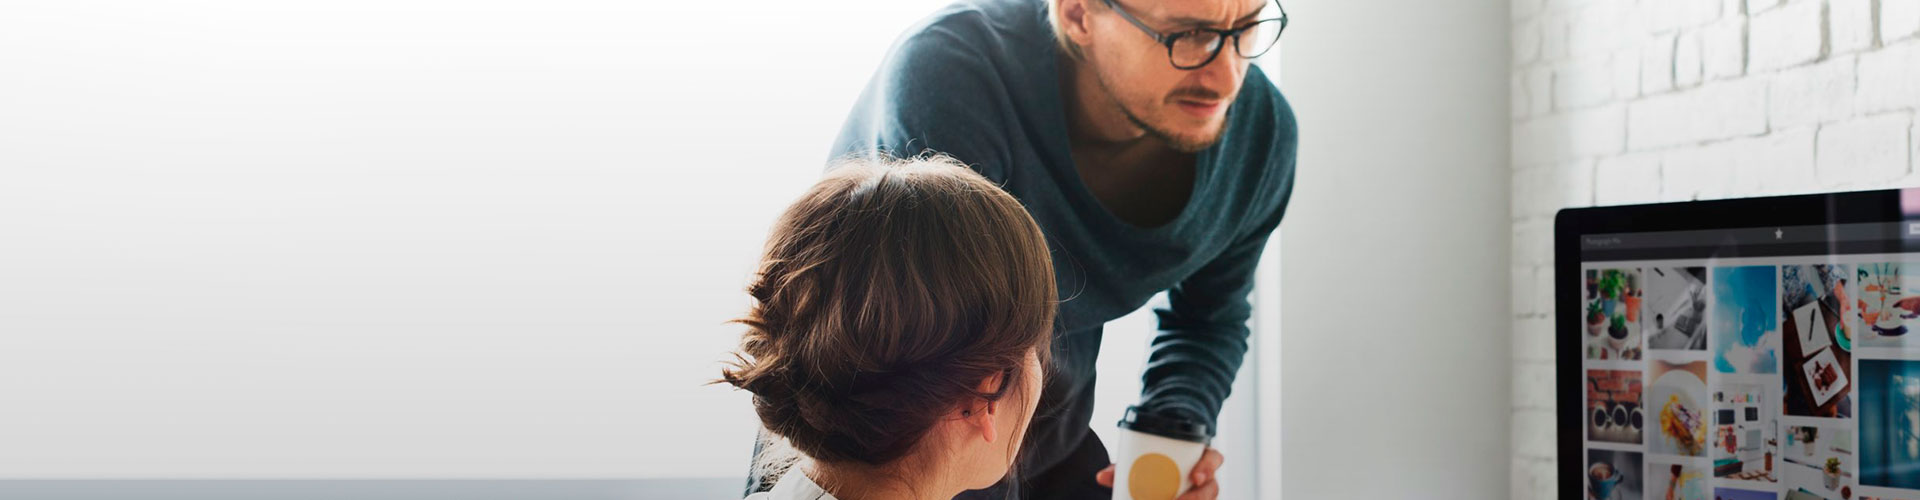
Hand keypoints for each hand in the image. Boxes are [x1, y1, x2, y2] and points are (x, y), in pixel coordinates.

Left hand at [1095, 447, 1223, 499]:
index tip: (1194, 477)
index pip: (1214, 459)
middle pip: (1211, 488)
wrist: (1159, 465)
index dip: (1208, 467)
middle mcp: (1205, 476)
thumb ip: (1124, 466)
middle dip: (1198, 497)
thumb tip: (1102, 476)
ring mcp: (1201, 491)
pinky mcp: (1195, 497)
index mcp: (1199, 456)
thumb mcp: (1141, 457)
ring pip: (1206, 498)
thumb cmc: (1154, 458)